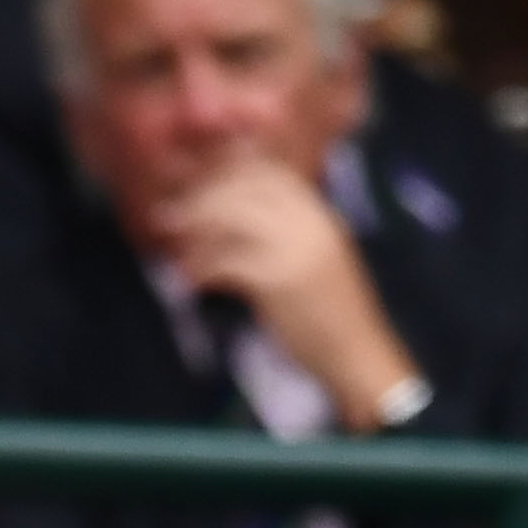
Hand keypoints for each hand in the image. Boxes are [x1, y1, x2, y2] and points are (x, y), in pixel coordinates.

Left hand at [149, 158, 418, 430]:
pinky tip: (190, 284)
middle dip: (202, 199)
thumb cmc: (332, 317)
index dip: (227, 173)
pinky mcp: (278, 281)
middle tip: (171, 217)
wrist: (357, 355)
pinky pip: (227, 262)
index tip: (196, 185)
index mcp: (318, 214)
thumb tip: (241, 226)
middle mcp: (308, 222)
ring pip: (232, 218)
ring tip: (176, 252)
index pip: (269, 172)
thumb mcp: (316, 261)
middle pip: (245, 188)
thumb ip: (288, 236)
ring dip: (196, 232)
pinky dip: (202, 271)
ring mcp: (294, 248)